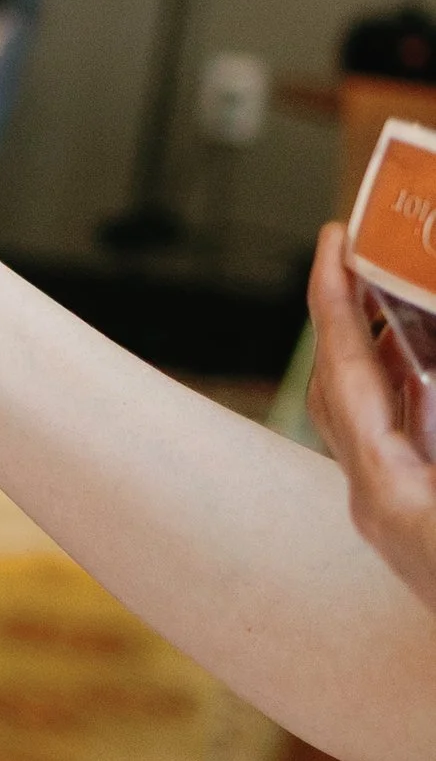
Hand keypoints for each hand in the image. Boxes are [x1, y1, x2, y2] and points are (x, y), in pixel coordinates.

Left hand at [307, 223, 435, 623]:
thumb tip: (433, 363)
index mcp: (391, 491)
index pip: (345, 371)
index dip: (336, 296)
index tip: (334, 234)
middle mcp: (378, 504)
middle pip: (341, 385)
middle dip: (350, 312)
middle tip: (367, 247)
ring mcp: (394, 518)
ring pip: (367, 414)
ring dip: (383, 349)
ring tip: (405, 289)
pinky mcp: (416, 526)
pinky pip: (399, 439)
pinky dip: (411, 390)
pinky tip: (433, 365)